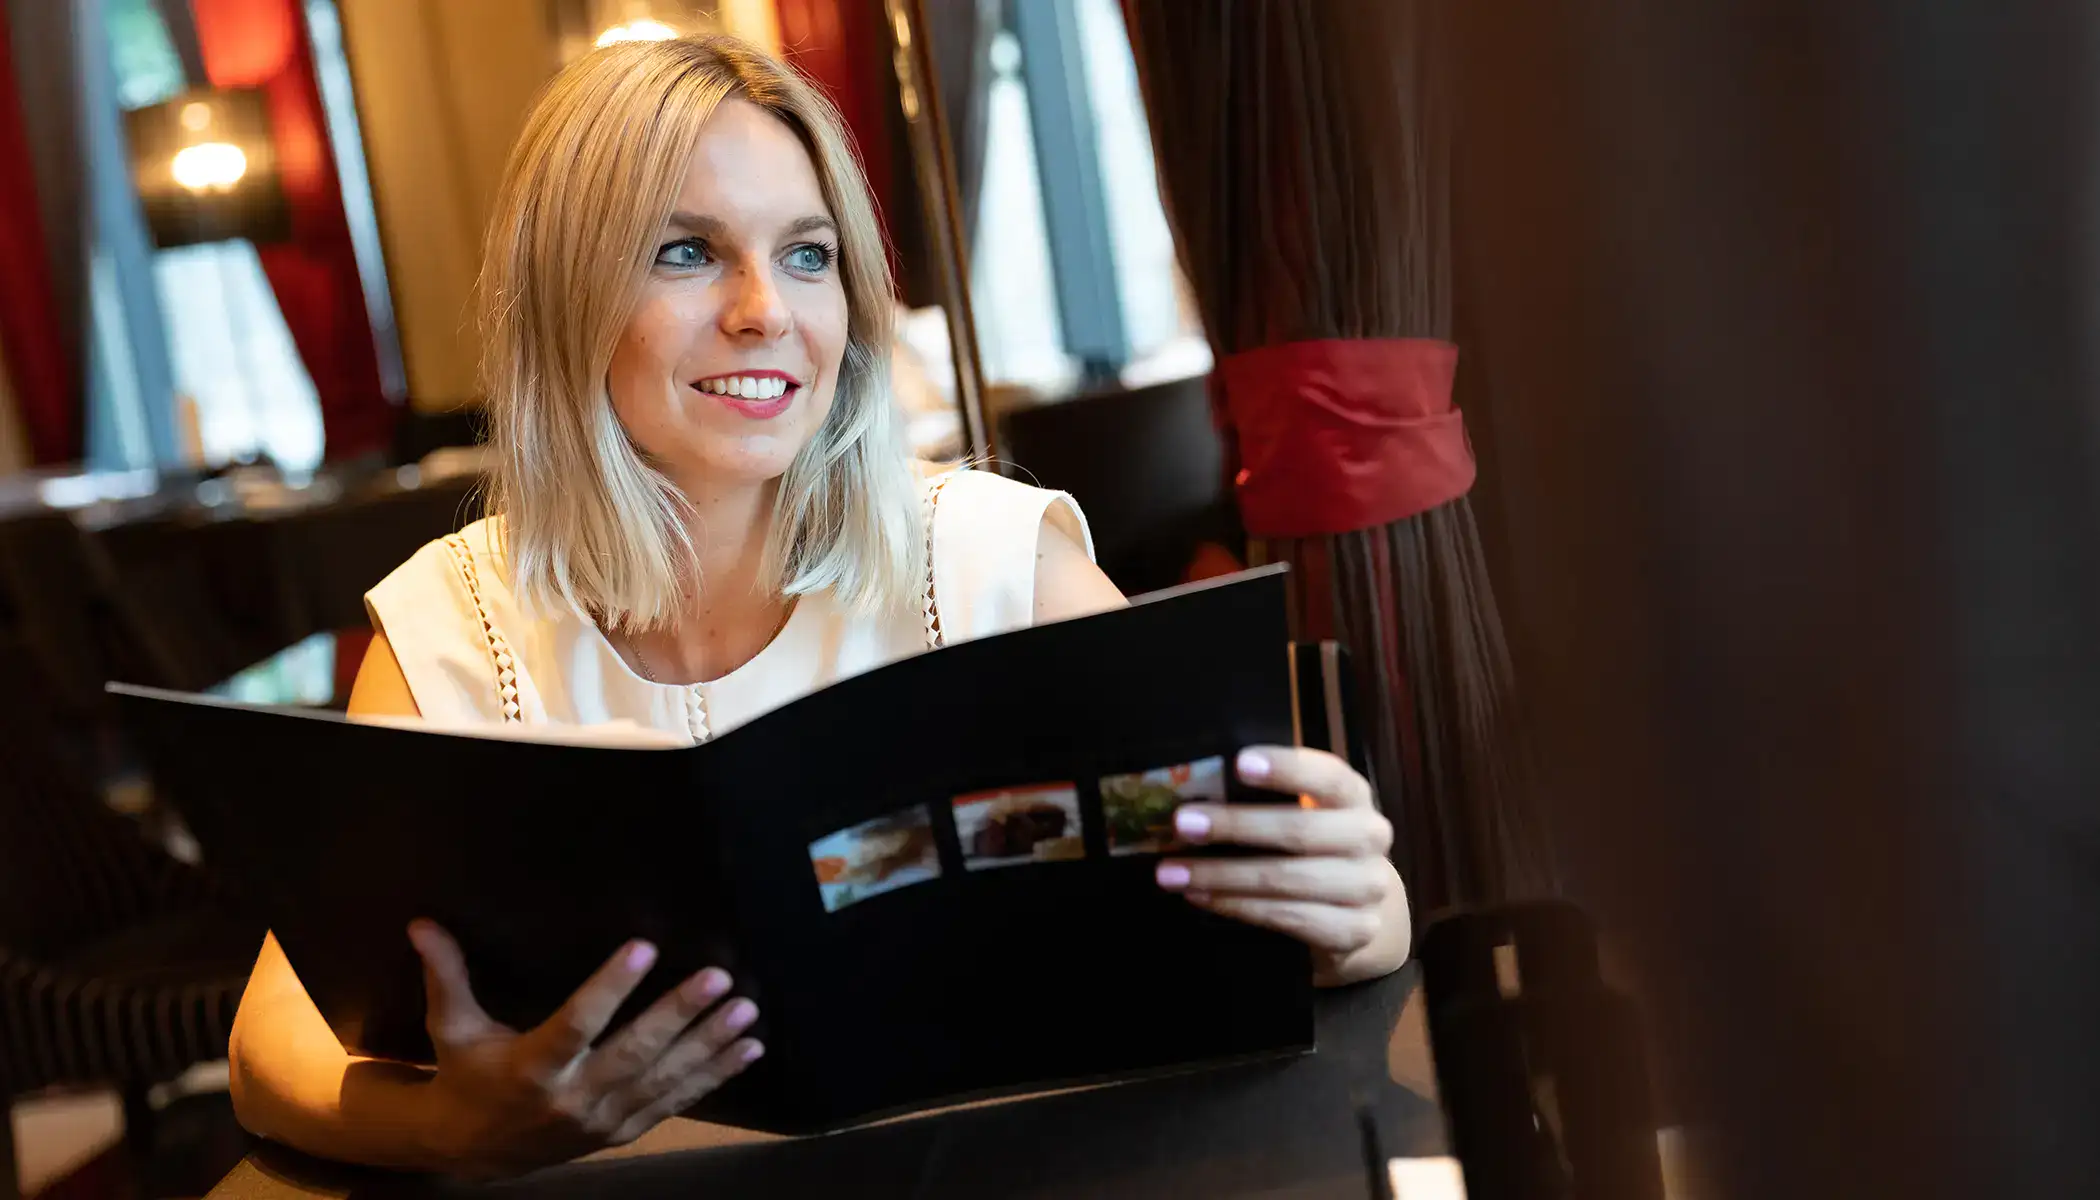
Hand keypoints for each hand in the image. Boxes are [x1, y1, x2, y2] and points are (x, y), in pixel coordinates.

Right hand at [406, 920, 762, 1177]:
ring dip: (709, 1046)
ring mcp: (603, 1119)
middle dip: (679, 1015)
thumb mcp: (452, 1027)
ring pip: (663, 1080)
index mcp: (532, 1066)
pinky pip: (674, 1103)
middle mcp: (573, 1096)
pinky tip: (747, 1050)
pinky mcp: (624, 1132)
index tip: (644, 948)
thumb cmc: (465, 1075)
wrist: (473, 1150)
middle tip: (718, 979)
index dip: (610, 988)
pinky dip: (713, 1077)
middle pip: (634, 1053)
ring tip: (745, 1011)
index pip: (577, 1023)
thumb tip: (422, 923)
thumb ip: (446, 975)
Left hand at [1154, 747, 1410, 985]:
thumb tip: (1195, 790)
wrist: (1361, 903)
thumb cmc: (1314, 843)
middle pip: (1300, 831)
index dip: (1286, 768)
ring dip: (1222, 875)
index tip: (1239, 763)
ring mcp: (1366, 887)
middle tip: (1181, 823)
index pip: (1327, 776)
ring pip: (1287, 880)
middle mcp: (1369, 837)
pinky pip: (1288, 918)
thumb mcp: (1304, 810)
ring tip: (1172, 873)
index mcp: (1354, 796)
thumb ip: (1266, 798)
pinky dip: (1238, 906)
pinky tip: (1202, 897)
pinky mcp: (1354, 930)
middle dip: (1235, 826)